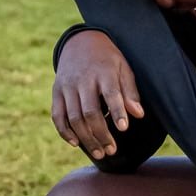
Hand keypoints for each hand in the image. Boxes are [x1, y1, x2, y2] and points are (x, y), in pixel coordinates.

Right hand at [52, 30, 143, 159]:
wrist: (80, 42)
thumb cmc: (108, 60)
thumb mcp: (123, 68)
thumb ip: (130, 92)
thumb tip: (138, 114)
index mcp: (103, 72)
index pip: (110, 93)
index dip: (116, 111)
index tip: (123, 129)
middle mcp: (83, 80)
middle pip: (90, 111)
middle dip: (101, 134)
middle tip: (112, 150)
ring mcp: (67, 86)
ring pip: (74, 118)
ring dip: (86, 138)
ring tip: (99, 153)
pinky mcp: (56, 92)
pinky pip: (57, 115)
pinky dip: (64, 132)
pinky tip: (76, 143)